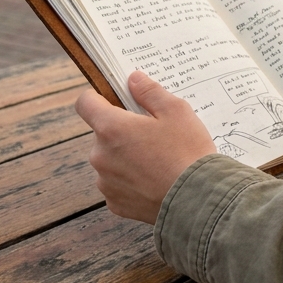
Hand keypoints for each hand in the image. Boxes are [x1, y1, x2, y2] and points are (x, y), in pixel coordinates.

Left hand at [75, 71, 216, 223]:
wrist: (197, 199)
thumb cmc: (187, 151)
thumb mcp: (177, 111)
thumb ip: (150, 92)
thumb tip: (133, 79)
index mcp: (112, 128)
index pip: (85, 103)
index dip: (98, 97)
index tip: (115, 99)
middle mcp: (100, 155)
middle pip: (102, 133)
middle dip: (123, 130)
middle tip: (154, 134)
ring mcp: (105, 182)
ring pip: (110, 159)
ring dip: (126, 156)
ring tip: (159, 160)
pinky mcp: (114, 203)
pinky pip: (117, 183)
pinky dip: (131, 180)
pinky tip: (156, 179)